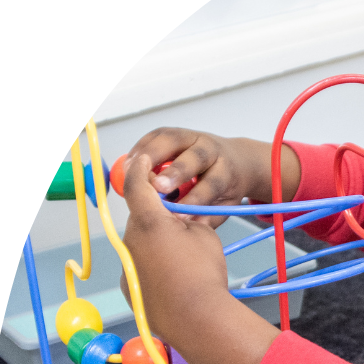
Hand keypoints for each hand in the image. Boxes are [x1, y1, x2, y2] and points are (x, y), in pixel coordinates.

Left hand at [121, 153, 279, 363]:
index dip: (139, 168)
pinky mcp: (129, 286)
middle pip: (141, 219)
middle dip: (157, 219)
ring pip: (141, 246)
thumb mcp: (205, 235)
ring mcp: (127, 264)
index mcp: (150, 219)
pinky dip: (154, 271)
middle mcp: (131, 239)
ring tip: (183, 264)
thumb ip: (187, 221)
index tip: (141, 160)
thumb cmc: (205, 275)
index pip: (137, 182)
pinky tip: (175, 283)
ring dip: (157, 247)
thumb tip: (177, 224)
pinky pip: (140, 270)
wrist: (198, 320)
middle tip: (182, 228)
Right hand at [125, 129, 300, 227]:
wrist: (233, 160)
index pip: (212, 185)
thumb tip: (190, 231)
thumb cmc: (225, 187)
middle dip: (174, 172)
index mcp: (225, 170)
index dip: (195, 200)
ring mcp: (191, 137)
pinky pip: (154, 137)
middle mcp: (210, 150)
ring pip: (170, 141)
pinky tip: (129, 164)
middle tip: (157, 187)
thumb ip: (209, 217)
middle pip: (194, 158)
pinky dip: (140, 149)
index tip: (180, 216)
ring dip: (149, 156)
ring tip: (131, 172)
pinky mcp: (173, 132)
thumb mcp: (225, 205)